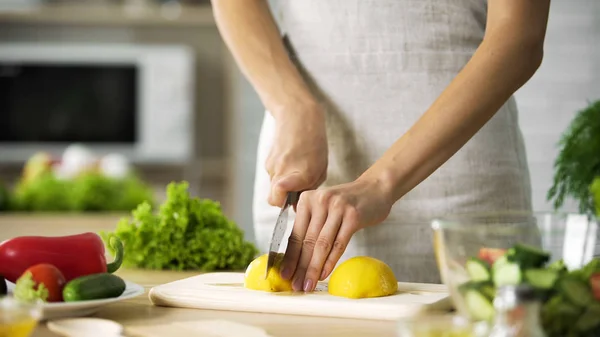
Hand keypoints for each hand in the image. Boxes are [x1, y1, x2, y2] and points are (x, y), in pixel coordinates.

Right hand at [266, 105, 327, 206]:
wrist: (298, 117)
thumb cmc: (315, 143)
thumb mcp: (320, 168)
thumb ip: (309, 188)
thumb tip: (296, 205)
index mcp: (301, 174)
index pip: (278, 198)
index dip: (283, 204)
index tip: (291, 203)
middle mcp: (283, 171)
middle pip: (273, 199)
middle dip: (282, 200)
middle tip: (295, 192)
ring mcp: (273, 165)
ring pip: (273, 187)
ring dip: (283, 185)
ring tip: (296, 170)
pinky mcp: (267, 160)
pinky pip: (273, 175)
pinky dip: (280, 174)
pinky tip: (290, 162)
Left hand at [279, 177, 394, 291]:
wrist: (375, 188)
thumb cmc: (347, 202)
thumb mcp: (324, 206)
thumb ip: (311, 225)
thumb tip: (297, 257)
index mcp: (307, 200)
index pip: (296, 234)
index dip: (290, 257)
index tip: (285, 274)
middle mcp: (320, 201)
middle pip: (307, 241)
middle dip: (300, 267)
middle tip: (296, 285)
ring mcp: (337, 208)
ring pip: (322, 245)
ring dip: (313, 268)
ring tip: (308, 284)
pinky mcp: (353, 216)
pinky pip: (339, 244)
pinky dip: (330, 261)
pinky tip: (324, 274)